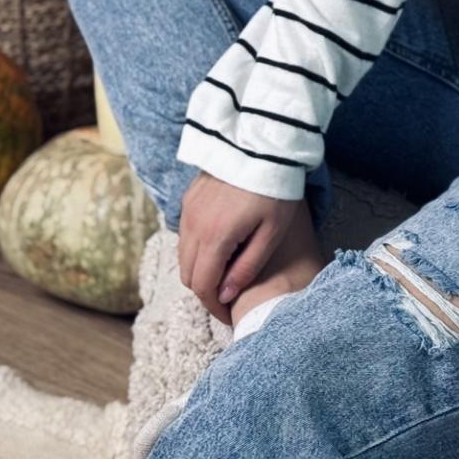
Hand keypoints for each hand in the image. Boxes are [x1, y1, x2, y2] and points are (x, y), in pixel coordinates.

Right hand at [177, 170, 307, 326]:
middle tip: (228, 296)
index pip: (202, 286)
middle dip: (205, 291)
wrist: (263, 142)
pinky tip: (219, 246)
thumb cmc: (276, 188)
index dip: (214, 308)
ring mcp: (188, 209)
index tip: (229, 317)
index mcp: (214, 236)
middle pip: (187, 274)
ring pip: (183, 255)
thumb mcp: (271, 232)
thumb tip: (225, 294)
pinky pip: (185, 234)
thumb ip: (247, 266)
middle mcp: (193, 224)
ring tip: (225, 273)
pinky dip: (196, 248)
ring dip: (199, 269)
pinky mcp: (189, 197)